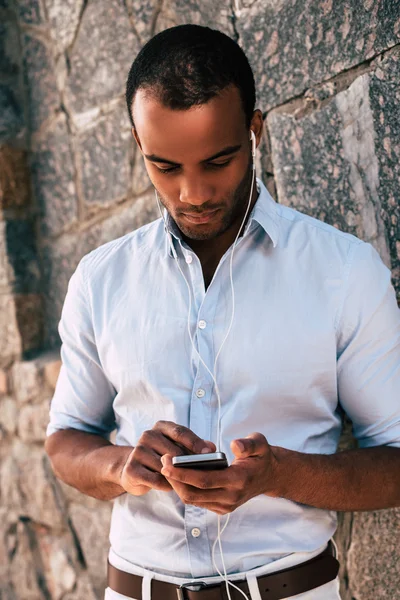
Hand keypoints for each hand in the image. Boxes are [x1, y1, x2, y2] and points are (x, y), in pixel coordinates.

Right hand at [120, 421, 215, 495]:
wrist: (133, 470)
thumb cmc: (161, 457)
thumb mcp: (176, 447)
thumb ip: (194, 446)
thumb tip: (212, 447)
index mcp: (161, 427)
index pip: (180, 432)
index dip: (196, 442)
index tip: (209, 452)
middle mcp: (148, 435)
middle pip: (174, 451)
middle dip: (190, 465)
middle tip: (204, 475)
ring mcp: (138, 451)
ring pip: (166, 468)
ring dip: (178, 478)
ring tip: (188, 483)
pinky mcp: (131, 468)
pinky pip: (156, 480)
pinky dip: (166, 486)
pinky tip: (170, 487)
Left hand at [160, 432, 277, 513]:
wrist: (271, 476)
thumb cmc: (262, 456)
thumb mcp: (260, 443)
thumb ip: (249, 444)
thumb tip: (235, 445)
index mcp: (238, 480)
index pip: (204, 480)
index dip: (182, 473)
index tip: (166, 461)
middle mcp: (231, 497)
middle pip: (193, 494)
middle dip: (174, 479)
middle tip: (162, 460)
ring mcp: (226, 505)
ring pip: (193, 500)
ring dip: (177, 485)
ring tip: (167, 466)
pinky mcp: (222, 508)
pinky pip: (198, 501)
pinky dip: (185, 489)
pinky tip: (177, 475)